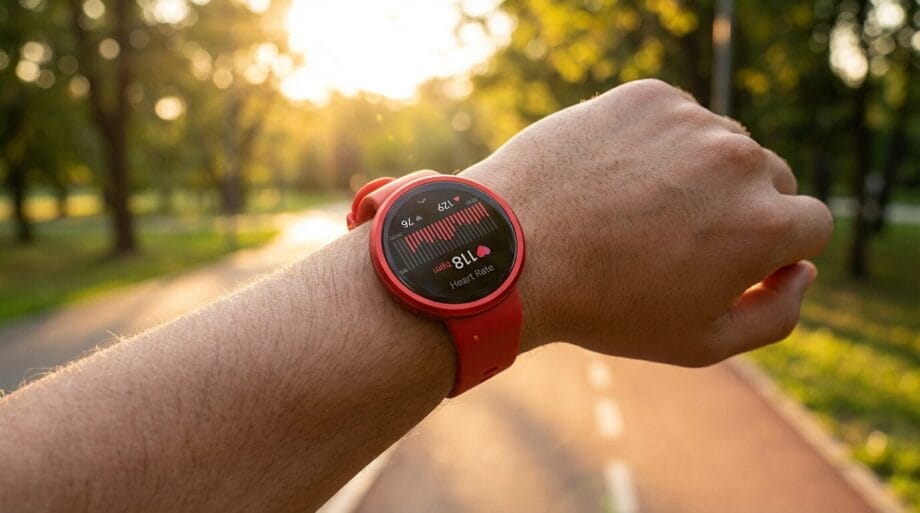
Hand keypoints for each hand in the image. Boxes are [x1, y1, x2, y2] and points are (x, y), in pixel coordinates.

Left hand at [463, 79, 832, 365]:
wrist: (513, 252)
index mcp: (764, 224)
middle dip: (741, 209)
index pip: (811, 224)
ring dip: (699, 173)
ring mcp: (691, 122)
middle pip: (770, 180)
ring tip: (637, 210)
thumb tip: (802, 272)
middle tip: (677, 239)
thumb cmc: (604, 306)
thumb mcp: (700, 342)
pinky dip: (658, 144)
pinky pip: (676, 120)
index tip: (734, 261)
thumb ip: (775, 314)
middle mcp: (738, 161)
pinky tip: (616, 178)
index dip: (777, 249)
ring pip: (722, 146)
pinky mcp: (648, 98)